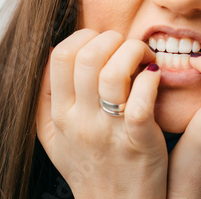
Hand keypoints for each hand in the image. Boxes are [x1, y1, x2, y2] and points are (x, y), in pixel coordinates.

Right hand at [37, 29, 167, 198]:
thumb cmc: (89, 164)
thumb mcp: (54, 136)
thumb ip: (46, 97)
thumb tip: (53, 52)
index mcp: (61, 114)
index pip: (61, 56)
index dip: (83, 37)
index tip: (100, 42)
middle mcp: (81, 121)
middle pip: (88, 57)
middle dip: (111, 39)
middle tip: (125, 46)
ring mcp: (110, 132)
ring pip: (114, 73)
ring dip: (133, 52)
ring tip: (144, 58)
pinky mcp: (139, 141)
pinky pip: (141, 101)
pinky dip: (151, 79)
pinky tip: (154, 77)